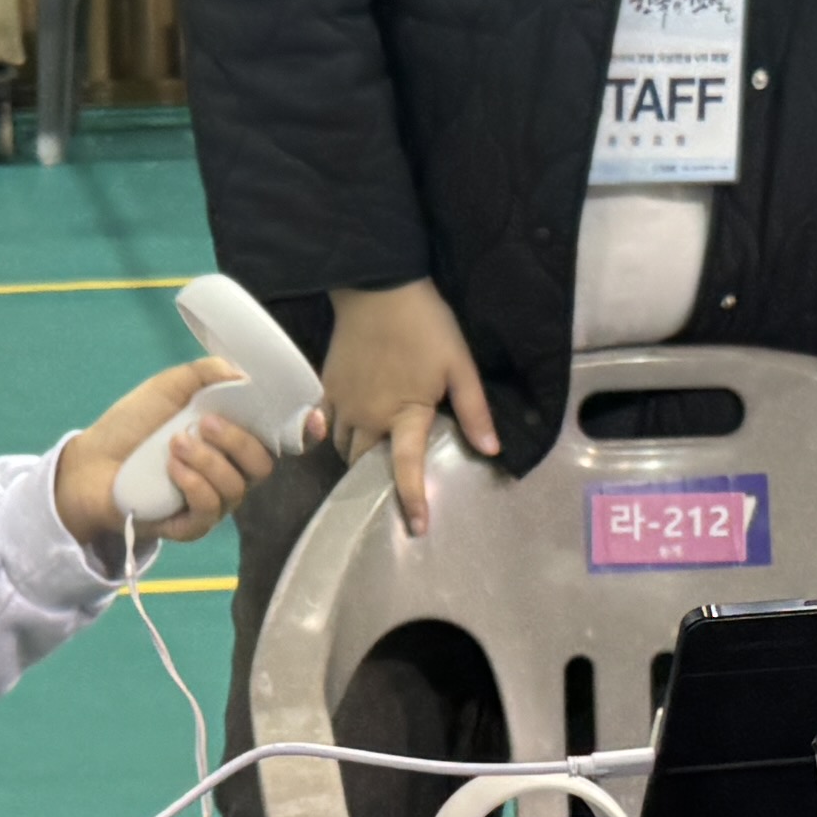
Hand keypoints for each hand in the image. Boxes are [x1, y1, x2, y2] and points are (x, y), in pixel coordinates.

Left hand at [57, 357, 307, 567]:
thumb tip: (241, 372)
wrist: (91, 461)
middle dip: (238, 440)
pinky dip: (194, 484)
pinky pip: (210, 510)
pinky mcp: (190, 525)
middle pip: (263, 464)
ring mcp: (213, 501)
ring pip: (237, 486)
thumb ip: (205, 374)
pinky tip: (172, 468)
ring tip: (175, 444)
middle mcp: (230, 470)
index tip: (312, 418)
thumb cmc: (133, 425)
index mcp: (233, 437)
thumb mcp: (169, 387)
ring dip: (208, 461)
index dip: (304, 431)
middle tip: (203, 423)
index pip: (280, 437)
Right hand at [321, 278, 497, 536]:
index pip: (406, 468)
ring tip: (374, 452)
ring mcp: (343, 403)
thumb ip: (474, 410)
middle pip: (366, 463)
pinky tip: (348, 428)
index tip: (416, 528)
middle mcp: (368, 417)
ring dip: (358, 455)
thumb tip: (492, 450)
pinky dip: (335, 433)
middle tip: (392, 474)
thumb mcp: (459, 364)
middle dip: (377, 475)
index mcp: (404, 414)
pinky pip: (325, 424)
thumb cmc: (425, 325)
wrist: (377, 288)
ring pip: (344, 447)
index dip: (413, 499)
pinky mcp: (327, 387)